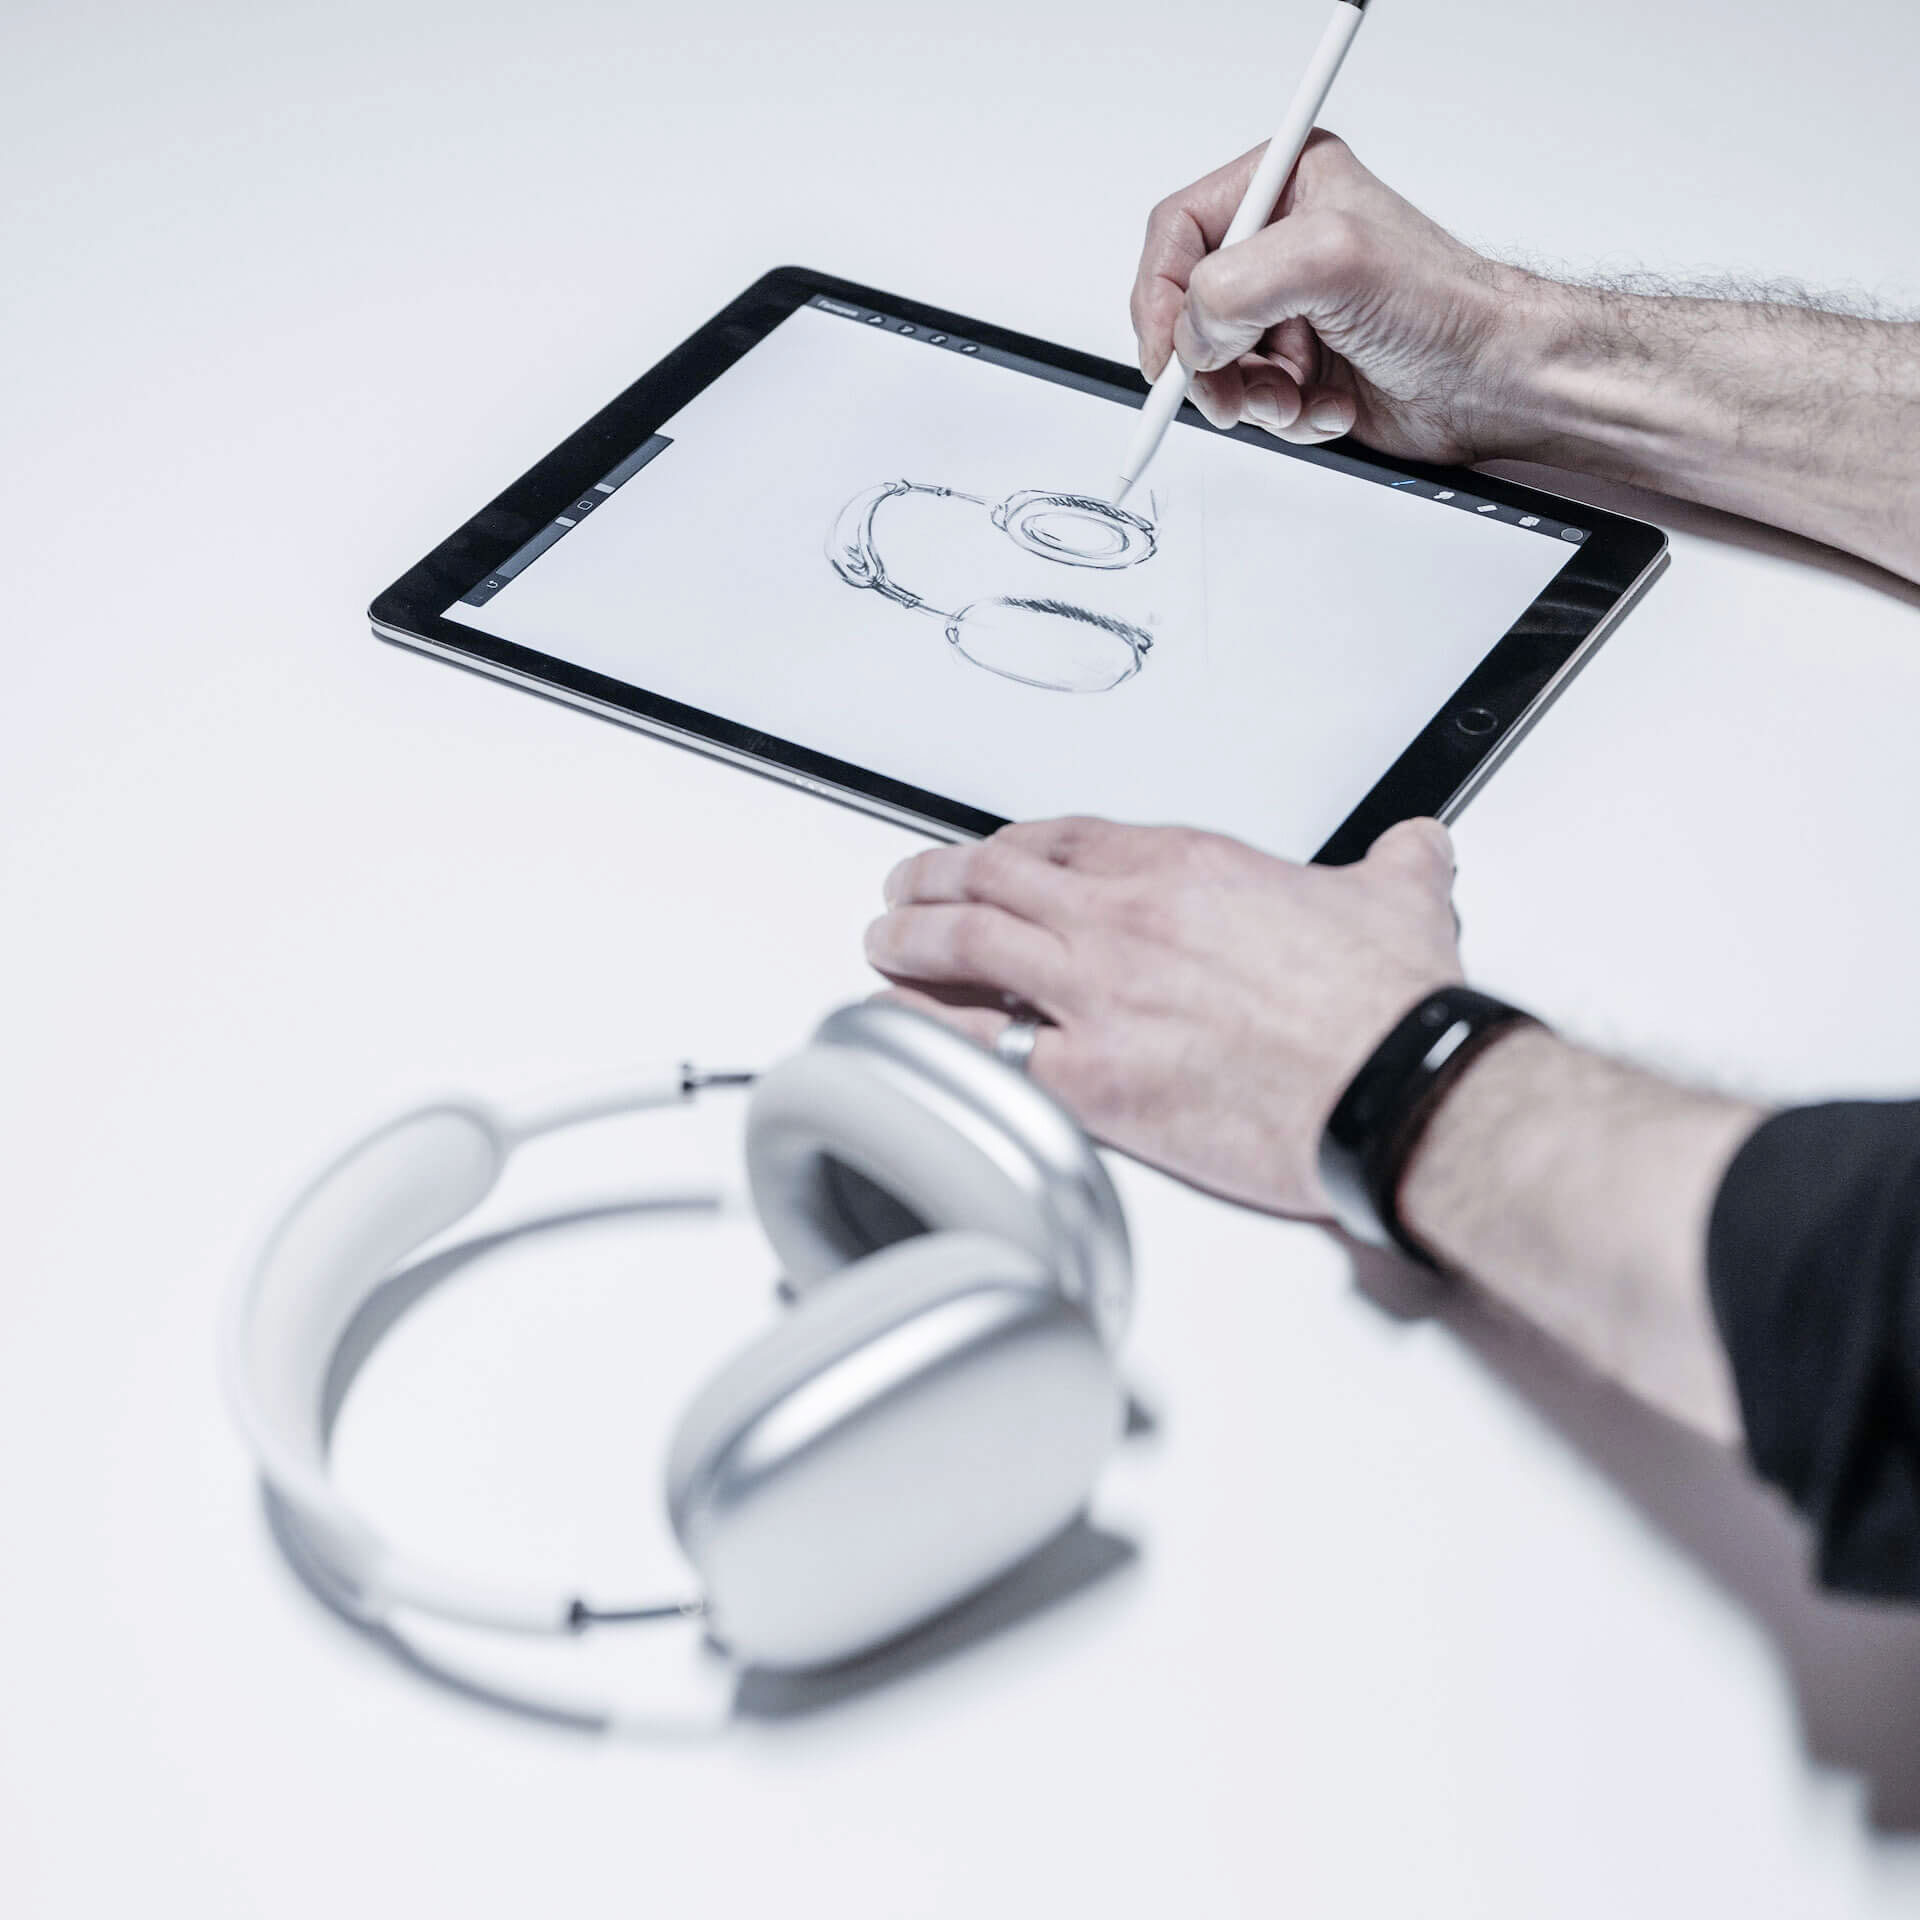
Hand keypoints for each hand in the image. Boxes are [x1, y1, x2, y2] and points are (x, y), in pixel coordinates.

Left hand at [864, 816, 1463, 1216]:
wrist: (1396, 1085)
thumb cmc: (1390, 1008)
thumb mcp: (1401, 899)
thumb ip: (1397, 867)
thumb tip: (1419, 849)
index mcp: (1187, 868)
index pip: (1067, 837)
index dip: (1012, 846)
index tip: (991, 858)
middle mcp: (1128, 917)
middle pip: (997, 878)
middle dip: (938, 880)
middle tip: (909, 889)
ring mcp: (1101, 992)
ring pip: (971, 943)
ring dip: (914, 939)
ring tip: (886, 945)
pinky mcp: (1094, 1075)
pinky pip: (983, 1043)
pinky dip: (930, 1031)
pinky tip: (903, 1028)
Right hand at [1130, 130, 1543, 461]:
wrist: (1489, 379)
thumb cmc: (1444, 304)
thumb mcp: (1332, 260)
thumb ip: (1237, 284)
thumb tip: (1192, 333)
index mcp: (1284, 187)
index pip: (1177, 233)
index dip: (1159, 295)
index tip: (1170, 349)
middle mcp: (1280, 246)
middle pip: (1187, 309)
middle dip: (1211, 360)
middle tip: (1237, 386)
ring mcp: (1287, 312)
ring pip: (1214, 366)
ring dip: (1250, 397)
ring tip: (1298, 396)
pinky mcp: (1296, 368)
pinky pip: (1250, 401)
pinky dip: (1283, 417)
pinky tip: (1327, 405)